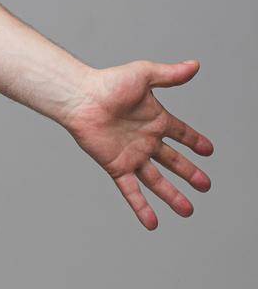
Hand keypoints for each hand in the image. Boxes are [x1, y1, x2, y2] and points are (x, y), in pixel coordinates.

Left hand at [60, 59, 213, 229]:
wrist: (80, 98)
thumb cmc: (108, 83)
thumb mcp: (144, 75)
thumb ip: (170, 74)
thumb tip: (194, 65)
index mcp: (154, 119)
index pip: (181, 133)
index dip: (195, 141)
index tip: (209, 150)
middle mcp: (145, 139)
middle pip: (173, 161)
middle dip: (190, 174)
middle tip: (206, 185)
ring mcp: (131, 154)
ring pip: (157, 180)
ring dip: (172, 195)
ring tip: (189, 211)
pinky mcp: (116, 166)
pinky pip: (132, 190)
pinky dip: (141, 207)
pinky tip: (152, 223)